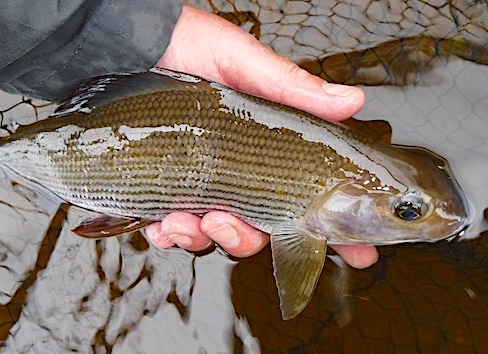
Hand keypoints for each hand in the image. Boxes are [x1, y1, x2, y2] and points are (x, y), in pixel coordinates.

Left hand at [145, 5, 377, 268]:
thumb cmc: (189, 44)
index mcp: (268, 148)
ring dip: (204, 238)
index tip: (358, 254)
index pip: (308, 196)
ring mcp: (200, 184)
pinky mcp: (161, 189)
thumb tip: (352, 102)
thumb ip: (293, 87)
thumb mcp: (243, 61)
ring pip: (215, 238)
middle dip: (245, 239)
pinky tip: (163, 222)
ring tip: (186, 220)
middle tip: (226, 224)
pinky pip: (170, 232)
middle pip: (259, 231)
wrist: (129, 44)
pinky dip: (168, 235)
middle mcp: (238, 171)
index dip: (334, 229)